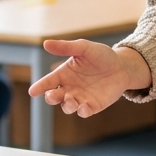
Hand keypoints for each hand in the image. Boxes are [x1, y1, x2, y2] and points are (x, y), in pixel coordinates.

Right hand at [28, 40, 151, 117]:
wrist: (122, 67)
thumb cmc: (101, 56)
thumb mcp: (83, 48)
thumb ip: (66, 47)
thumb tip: (46, 44)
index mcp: (64, 74)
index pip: (48, 81)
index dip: (40, 86)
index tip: (33, 91)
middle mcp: (69, 88)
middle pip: (54, 97)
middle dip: (51, 98)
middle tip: (52, 96)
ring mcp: (80, 98)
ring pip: (67, 106)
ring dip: (67, 105)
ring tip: (72, 101)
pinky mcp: (92, 106)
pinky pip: (83, 112)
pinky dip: (82, 111)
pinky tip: (84, 107)